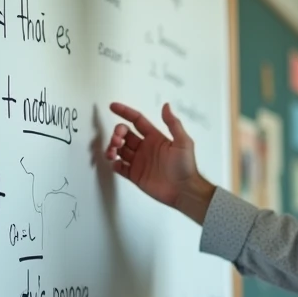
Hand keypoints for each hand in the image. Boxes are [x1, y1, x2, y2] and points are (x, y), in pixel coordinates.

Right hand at [104, 102, 214, 223]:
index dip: (125, 112)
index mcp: (155, 137)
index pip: (137, 121)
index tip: (112, 107)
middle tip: (117, 139)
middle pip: (125, 135)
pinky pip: (121, 168)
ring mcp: (139, 162)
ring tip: (113, 152)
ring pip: (120, 150)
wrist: (184, 191)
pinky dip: (115, 164)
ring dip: (113, 148)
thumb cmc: (185, 166)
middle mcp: (145, 147)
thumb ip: (173, 123)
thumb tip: (166, 105)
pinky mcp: (135, 176)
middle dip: (117, 133)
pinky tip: (117, 164)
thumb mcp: (183, 142)